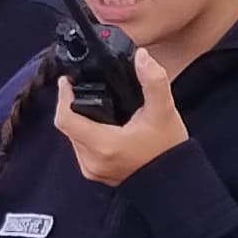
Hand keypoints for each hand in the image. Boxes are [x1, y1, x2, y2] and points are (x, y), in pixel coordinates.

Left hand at [55, 46, 187, 185]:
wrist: (174, 181)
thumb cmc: (168, 150)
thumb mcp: (163, 110)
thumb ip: (153, 80)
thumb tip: (141, 56)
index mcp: (104, 144)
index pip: (65, 118)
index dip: (63, 96)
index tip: (67, 82)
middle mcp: (92, 160)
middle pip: (67, 126)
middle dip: (71, 105)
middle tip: (80, 87)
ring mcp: (92, 169)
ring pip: (73, 137)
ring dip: (78, 119)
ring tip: (92, 103)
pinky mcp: (95, 173)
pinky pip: (81, 148)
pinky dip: (86, 133)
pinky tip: (100, 122)